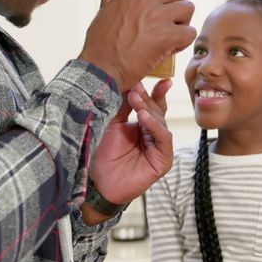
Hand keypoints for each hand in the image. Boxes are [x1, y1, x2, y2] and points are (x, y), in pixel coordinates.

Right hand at [78, 0, 195, 91]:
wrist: (101, 68)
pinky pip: (190, 32)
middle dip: (179, 5)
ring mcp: (158, 16)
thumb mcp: (102, 14)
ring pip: (189, 8)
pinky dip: (184, 41)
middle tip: (171, 21)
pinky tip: (172, 47)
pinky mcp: (166, 36)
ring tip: (172, 33)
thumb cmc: (99, 44)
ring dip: (184, 22)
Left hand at [82, 80, 174, 224]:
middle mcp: (153, 135)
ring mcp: (159, 148)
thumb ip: (123, 107)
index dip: (156, 91)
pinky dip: (155, 127)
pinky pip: (163, 139)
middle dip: (147, 99)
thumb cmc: (102, 156)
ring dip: (150, 110)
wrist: (98, 183)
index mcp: (143, 126)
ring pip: (161, 123)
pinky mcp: (162, 161)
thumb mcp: (112, 125)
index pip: (153, 105)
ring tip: (138, 101)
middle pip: (157, 111)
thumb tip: (131, 84)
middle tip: (136, 89)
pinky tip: (144, 118)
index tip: (159, 78)